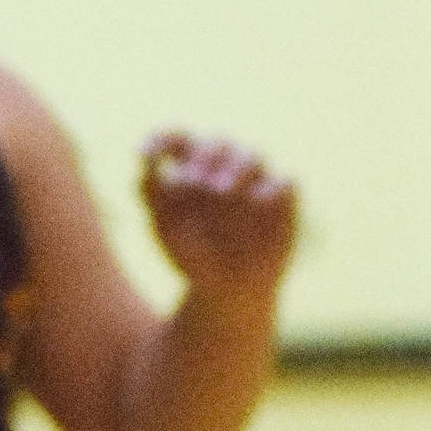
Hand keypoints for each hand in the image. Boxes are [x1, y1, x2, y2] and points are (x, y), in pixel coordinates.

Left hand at [140, 134, 296, 299]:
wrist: (227, 291)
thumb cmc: (192, 255)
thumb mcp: (164, 228)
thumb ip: (151, 195)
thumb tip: (145, 163)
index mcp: (192, 169)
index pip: (178, 140)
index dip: (162, 139)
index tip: (145, 156)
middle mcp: (224, 168)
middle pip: (217, 142)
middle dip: (204, 155)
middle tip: (193, 180)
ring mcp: (255, 182)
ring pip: (251, 154)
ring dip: (235, 166)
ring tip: (219, 190)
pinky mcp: (283, 200)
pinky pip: (286, 180)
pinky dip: (271, 185)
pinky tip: (256, 200)